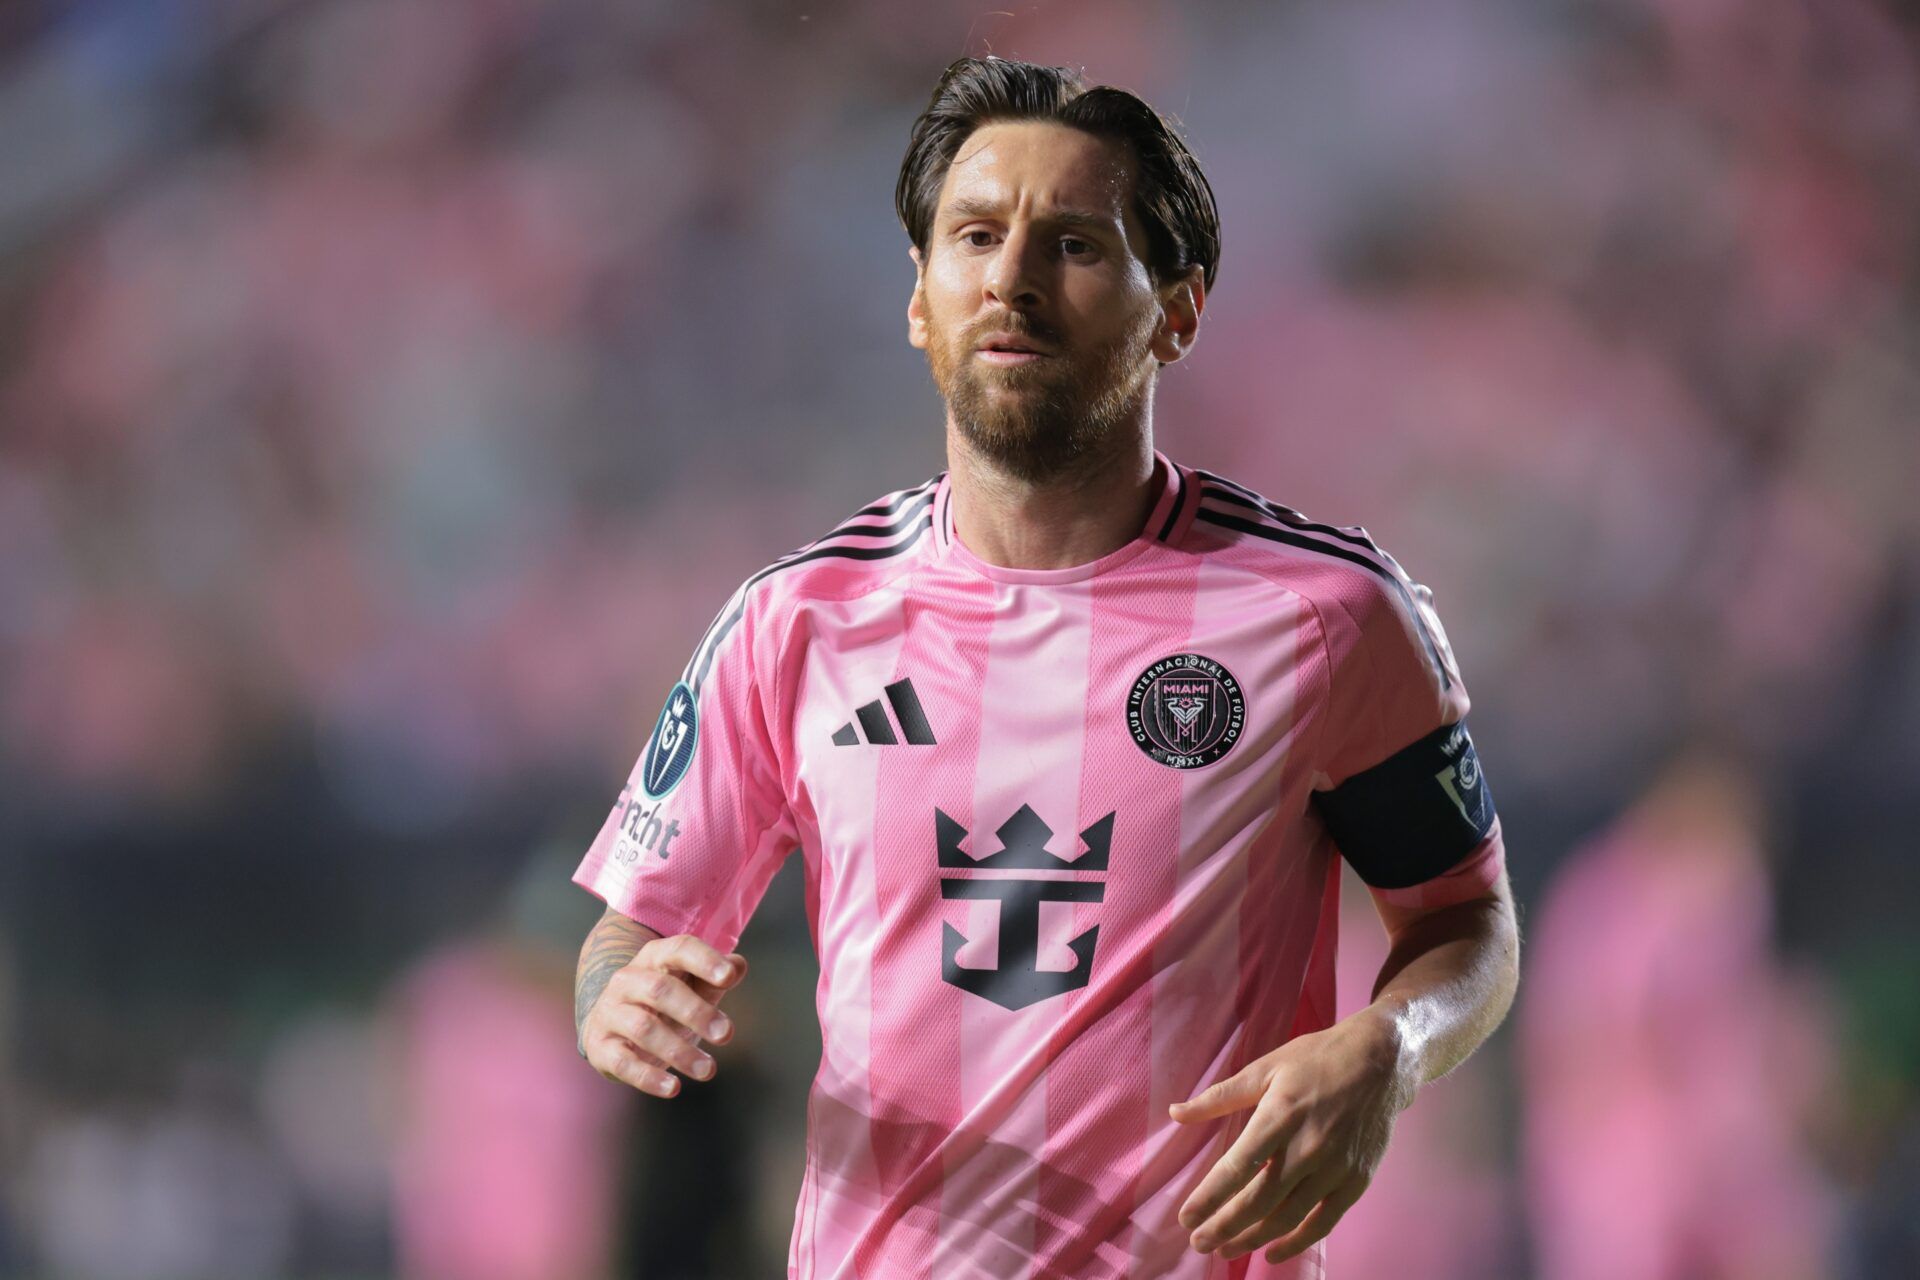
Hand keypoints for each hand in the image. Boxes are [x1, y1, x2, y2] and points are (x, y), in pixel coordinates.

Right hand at [580, 933, 746, 1098]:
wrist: (611, 1025)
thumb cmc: (665, 1004)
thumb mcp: (692, 988)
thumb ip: (715, 979)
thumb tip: (738, 966)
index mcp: (654, 958)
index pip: (679, 950)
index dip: (704, 961)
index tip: (729, 978)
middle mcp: (627, 980)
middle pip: (660, 990)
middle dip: (696, 1012)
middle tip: (726, 1034)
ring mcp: (610, 1012)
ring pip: (644, 1028)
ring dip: (678, 1051)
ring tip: (708, 1070)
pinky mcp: (599, 1046)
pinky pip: (623, 1062)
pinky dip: (648, 1077)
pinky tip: (673, 1088)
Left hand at [1169, 1009, 1409, 1263]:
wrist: (1382, 1061)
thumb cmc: (1316, 1060)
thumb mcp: (1265, 1068)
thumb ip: (1219, 1096)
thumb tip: (1176, 1113)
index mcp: (1280, 1115)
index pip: (1238, 1166)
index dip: (1210, 1197)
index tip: (1186, 1218)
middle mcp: (1308, 1147)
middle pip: (1260, 1200)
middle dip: (1225, 1225)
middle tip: (1198, 1241)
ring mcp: (1335, 1168)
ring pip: (1288, 1217)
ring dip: (1253, 1238)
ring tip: (1225, 1249)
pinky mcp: (1356, 1181)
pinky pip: (1323, 1222)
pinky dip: (1297, 1243)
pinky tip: (1272, 1253)